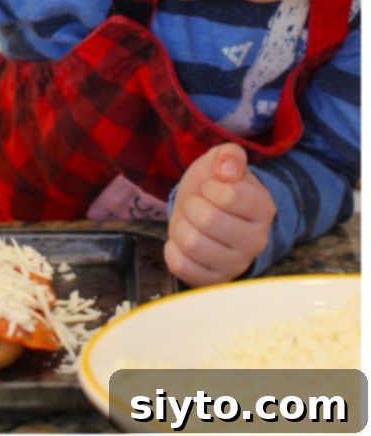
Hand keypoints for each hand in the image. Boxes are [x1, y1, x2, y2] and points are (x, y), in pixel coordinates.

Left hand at [165, 143, 275, 286]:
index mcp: (263, 209)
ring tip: (192, 223)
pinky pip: (181, 266)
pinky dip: (173, 250)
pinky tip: (182, 242)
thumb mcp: (221, 163)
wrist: (205, 214)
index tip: (211, 189)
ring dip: (182, 227)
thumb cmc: (214, 189)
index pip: (230, 195)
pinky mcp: (214, 280)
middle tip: (198, 205)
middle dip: (192, 205)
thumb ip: (229, 155)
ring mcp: (236, 264)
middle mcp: (256, 241)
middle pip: (207, 219)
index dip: (210, 187)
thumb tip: (226, 169)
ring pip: (192, 244)